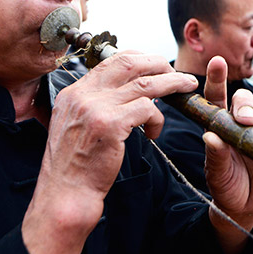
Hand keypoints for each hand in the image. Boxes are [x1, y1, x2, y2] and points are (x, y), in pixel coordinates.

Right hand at [23, 51, 198, 253]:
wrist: (65, 194)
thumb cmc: (76, 167)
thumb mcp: (76, 127)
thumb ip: (95, 106)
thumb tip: (125, 92)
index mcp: (73, 93)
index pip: (110, 62)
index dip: (138, 59)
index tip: (155, 66)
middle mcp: (82, 95)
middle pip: (129, 63)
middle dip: (158, 63)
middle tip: (176, 73)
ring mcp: (95, 108)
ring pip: (144, 83)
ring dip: (171, 84)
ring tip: (187, 87)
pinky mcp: (110, 125)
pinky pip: (147, 109)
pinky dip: (157, 119)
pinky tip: (154, 133)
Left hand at [203, 56, 252, 253]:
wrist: (245, 205)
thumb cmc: (225, 185)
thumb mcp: (217, 174)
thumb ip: (215, 156)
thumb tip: (209, 136)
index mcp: (220, 125)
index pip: (216, 98)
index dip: (216, 79)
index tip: (216, 61)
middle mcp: (240, 125)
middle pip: (243, 101)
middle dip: (244, 105)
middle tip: (245, 120)